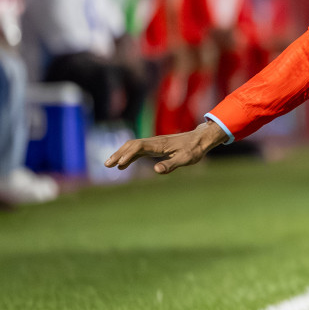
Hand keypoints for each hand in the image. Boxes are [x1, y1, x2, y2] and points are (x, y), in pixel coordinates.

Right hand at [104, 122, 225, 174]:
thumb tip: (156, 170)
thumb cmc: (194, 149)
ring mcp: (154, 144)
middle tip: (107, 165)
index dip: (128, 154)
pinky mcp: (156, 147)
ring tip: (109, 165)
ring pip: (133, 147)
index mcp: (159, 144)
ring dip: (121, 155)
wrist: (201, 139)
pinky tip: (123, 165)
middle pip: (132, 145)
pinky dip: (129, 157)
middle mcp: (154, 142)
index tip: (119, 164)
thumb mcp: (185, 159)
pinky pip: (138, 151)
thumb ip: (171, 164)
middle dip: (118, 154)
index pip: (139, 146)